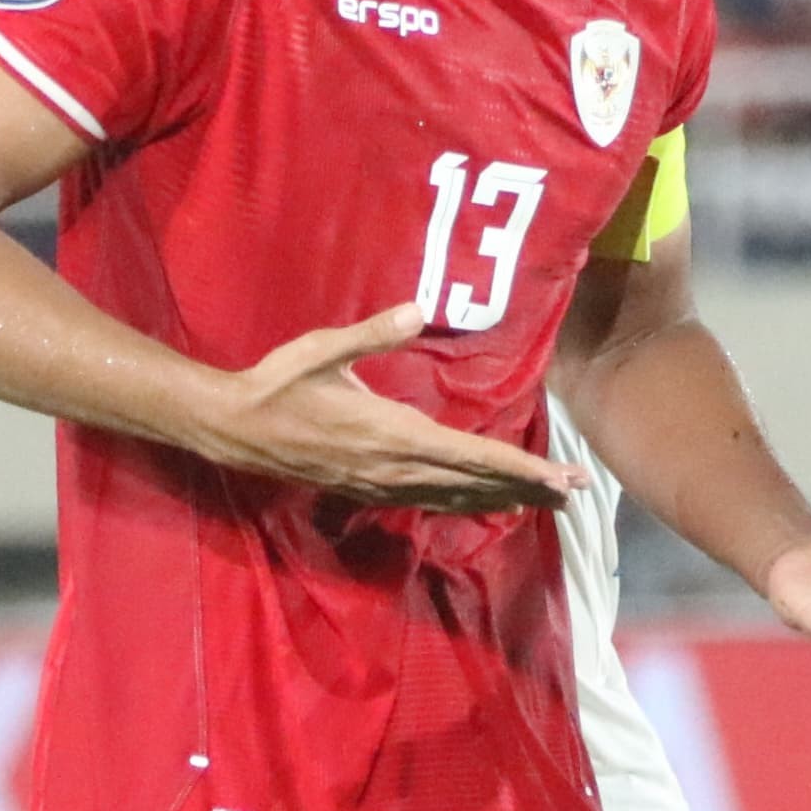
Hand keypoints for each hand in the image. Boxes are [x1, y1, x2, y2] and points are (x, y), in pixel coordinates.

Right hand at [188, 306, 580, 511]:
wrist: (235, 429)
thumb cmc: (279, 383)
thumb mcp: (324, 349)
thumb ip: (373, 332)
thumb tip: (418, 308)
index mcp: (395, 433)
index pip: (472, 456)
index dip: (520, 469)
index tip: (559, 479)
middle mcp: (397, 467)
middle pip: (476, 483)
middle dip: (528, 488)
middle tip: (576, 494)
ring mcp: (383, 484)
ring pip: (456, 497)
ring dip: (503, 498)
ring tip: (546, 501)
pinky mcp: (370, 488)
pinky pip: (430, 500)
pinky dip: (466, 501)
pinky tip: (487, 502)